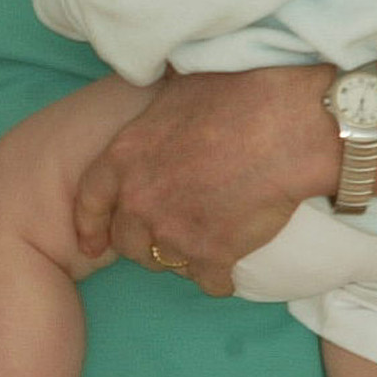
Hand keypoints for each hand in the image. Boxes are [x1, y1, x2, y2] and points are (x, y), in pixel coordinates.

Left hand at [72, 65, 330, 295]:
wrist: (286, 125)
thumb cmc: (238, 94)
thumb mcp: (176, 93)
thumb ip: (156, 120)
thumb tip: (161, 115)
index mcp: (125, 157)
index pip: (90, 202)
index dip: (89, 226)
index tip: (92, 244)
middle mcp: (140, 200)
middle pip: (127, 242)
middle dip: (145, 241)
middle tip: (172, 232)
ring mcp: (174, 232)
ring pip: (165, 263)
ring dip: (181, 258)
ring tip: (204, 244)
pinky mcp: (212, 256)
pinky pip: (208, 282)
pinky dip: (220, 278)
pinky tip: (231, 267)